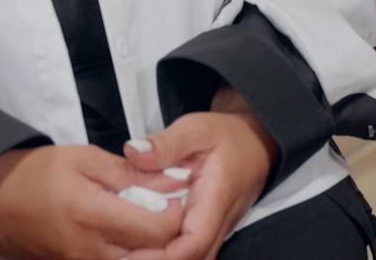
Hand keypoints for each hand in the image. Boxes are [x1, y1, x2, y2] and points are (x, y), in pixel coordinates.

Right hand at [0, 145, 184, 259]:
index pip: (160, 229)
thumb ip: (131, 172)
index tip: (174, 193)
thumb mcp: (84, 159)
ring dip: (153, 247)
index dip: (177, 211)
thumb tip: (174, 179)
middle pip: (156, 255)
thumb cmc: (36, 174)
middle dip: (170, 234)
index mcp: (94, 216)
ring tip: (149, 221)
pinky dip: (133, 254)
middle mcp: (92, 252)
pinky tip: (130, 235)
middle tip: (167, 208)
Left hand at [121, 89, 277, 259]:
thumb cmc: (227, 136)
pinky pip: (187, 254)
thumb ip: (166, 143)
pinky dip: (163, 254)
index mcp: (216, 200)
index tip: (133, 254)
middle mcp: (218, 224)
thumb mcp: (196, 129)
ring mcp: (213, 233)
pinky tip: (138, 246)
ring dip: (159, 259)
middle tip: (121, 256)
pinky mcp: (205, 233)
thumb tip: (134, 152)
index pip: (194, 243)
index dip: (163, 257)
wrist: (254, 143)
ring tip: (127, 251)